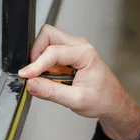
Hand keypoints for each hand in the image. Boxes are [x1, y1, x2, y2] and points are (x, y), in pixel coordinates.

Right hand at [18, 24, 139, 139]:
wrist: (113, 103)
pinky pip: (51, 52)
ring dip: (41, 58)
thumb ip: (52, 92)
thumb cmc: (103, 100)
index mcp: (85, 54)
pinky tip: (52, 78)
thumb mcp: (76, 100)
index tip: (26, 75)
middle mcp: (80, 46)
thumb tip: (32, 84)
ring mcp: (74, 49)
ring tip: (46, 78)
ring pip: (48, 41)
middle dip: (36, 52)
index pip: (53, 52)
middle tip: (34, 72)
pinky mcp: (70, 55)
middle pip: (48, 35)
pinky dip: (45, 63)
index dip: (36, 64)